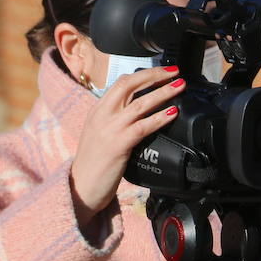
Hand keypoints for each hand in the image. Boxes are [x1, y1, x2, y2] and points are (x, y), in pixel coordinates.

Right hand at [70, 65, 182, 236]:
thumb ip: (115, 120)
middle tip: (175, 72)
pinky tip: (172, 114)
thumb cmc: (94, 165)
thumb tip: (139, 112)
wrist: (81, 188)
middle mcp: (102, 116)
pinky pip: (142, 127)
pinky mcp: (117, 145)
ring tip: (180, 87)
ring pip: (139, 103)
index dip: (143, 74)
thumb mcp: (100, 135)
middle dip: (154, 75)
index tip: (162, 71)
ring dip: (163, 92)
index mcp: (97, 111)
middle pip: (129, 85)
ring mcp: (109, 130)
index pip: (121, 83)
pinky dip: (159, 118)